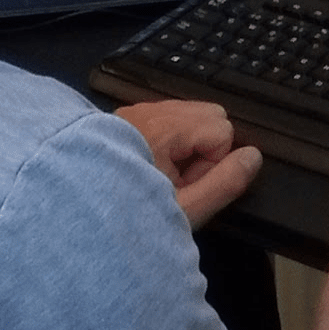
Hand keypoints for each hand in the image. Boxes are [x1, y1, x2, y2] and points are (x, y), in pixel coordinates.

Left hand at [115, 100, 262, 227]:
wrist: (75, 218)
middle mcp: (147, 111)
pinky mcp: (124, 118)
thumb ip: (225, 182)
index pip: (222, 129)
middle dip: (202, 149)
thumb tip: (253, 156)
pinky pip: (164, 119)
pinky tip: (145, 167)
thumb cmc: (130, 218)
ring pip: (187, 115)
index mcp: (163, 128)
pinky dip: (165, 140)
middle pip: (208, 114)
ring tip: (158, 178)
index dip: (211, 164)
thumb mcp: (186, 210)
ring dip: (184, 146)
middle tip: (174, 184)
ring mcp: (133, 111)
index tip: (184, 189)